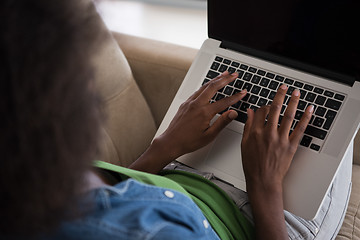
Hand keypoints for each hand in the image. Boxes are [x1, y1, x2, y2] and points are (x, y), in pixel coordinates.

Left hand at [130, 71, 246, 173]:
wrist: (171, 142)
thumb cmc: (188, 141)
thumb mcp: (209, 136)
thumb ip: (222, 123)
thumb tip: (233, 113)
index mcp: (204, 113)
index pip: (224, 102)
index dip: (236, 96)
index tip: (243, 92)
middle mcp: (196, 105)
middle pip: (213, 87)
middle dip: (226, 79)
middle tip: (234, 75)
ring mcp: (190, 102)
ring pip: (204, 86)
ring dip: (215, 79)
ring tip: (224, 74)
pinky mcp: (185, 103)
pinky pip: (197, 90)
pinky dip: (206, 85)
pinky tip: (209, 84)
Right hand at [241, 84, 313, 239]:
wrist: (263, 180)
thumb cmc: (252, 165)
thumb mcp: (244, 144)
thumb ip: (248, 126)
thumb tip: (250, 112)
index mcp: (255, 132)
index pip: (260, 112)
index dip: (264, 106)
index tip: (266, 105)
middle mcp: (268, 133)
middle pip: (274, 109)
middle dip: (280, 95)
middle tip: (284, 87)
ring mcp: (280, 139)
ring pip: (288, 116)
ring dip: (293, 102)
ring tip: (296, 93)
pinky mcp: (290, 146)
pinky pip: (299, 129)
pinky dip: (305, 118)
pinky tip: (309, 110)